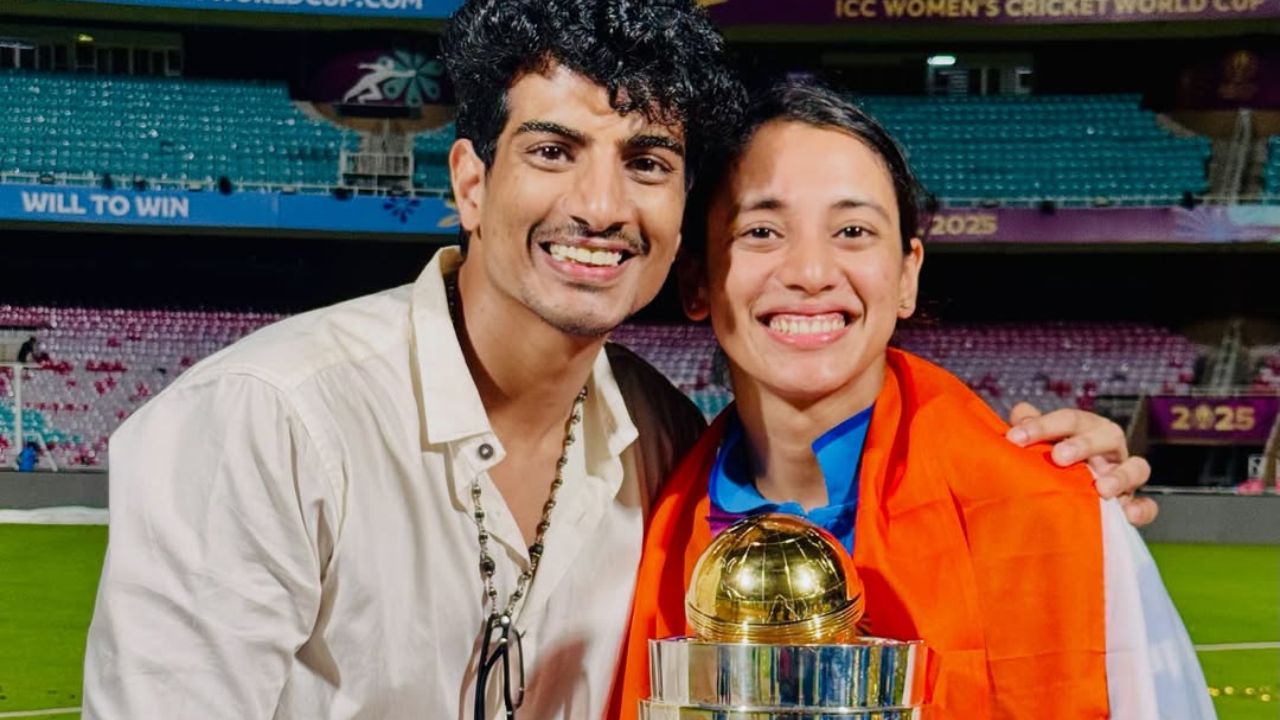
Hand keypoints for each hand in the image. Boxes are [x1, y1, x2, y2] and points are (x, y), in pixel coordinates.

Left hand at [1005, 402, 1157, 526]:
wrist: (1069, 497)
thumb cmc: (1052, 461)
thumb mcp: (1040, 442)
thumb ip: (1031, 427)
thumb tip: (1020, 411)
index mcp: (1086, 429)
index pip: (1070, 420)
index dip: (1043, 425)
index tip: (1015, 438)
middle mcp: (1108, 449)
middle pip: (1108, 435)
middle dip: (1084, 444)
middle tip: (1059, 457)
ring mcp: (1123, 476)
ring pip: (1136, 467)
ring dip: (1120, 476)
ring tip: (1101, 488)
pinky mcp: (1131, 503)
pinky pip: (1146, 506)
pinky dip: (1141, 509)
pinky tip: (1127, 515)